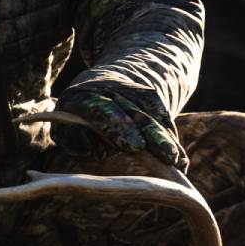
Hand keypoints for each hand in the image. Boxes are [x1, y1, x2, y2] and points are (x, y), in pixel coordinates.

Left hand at [55, 87, 185, 168]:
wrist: (96, 82)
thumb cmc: (76, 118)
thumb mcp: (64, 128)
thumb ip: (73, 139)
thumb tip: (93, 145)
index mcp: (82, 96)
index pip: (103, 111)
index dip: (121, 129)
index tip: (137, 148)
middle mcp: (109, 89)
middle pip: (135, 112)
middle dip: (152, 135)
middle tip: (168, 158)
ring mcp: (130, 90)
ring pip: (152, 114)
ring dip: (167, 139)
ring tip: (179, 163)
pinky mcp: (148, 95)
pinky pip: (162, 115)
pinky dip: (171, 136)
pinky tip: (181, 159)